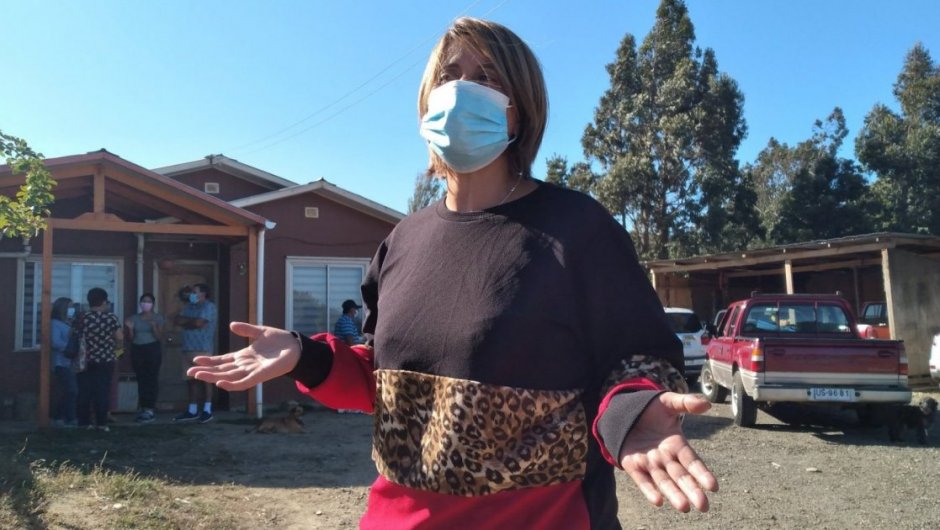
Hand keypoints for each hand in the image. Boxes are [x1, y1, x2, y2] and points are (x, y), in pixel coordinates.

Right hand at [187, 322, 300, 390]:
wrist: (296, 347)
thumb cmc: (279, 340)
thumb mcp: (260, 331)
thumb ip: (246, 329)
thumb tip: (231, 325)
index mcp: (244, 356)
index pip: (222, 360)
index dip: (209, 361)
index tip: (195, 360)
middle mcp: (245, 365)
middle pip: (221, 370)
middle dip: (205, 371)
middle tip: (189, 372)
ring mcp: (251, 371)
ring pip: (228, 377)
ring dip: (213, 377)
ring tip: (198, 375)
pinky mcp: (260, 376)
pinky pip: (243, 383)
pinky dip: (231, 384)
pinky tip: (220, 383)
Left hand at [619, 392, 717, 512]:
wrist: (624, 412)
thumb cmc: (651, 409)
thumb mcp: (668, 402)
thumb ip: (686, 403)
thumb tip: (707, 403)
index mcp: (677, 444)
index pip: (692, 461)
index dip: (702, 473)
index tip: (713, 486)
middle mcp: (666, 457)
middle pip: (681, 476)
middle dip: (692, 490)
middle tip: (703, 506)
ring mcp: (650, 463)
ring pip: (663, 481)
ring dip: (673, 494)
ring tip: (684, 507)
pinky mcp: (633, 465)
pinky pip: (642, 480)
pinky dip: (649, 490)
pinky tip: (658, 501)